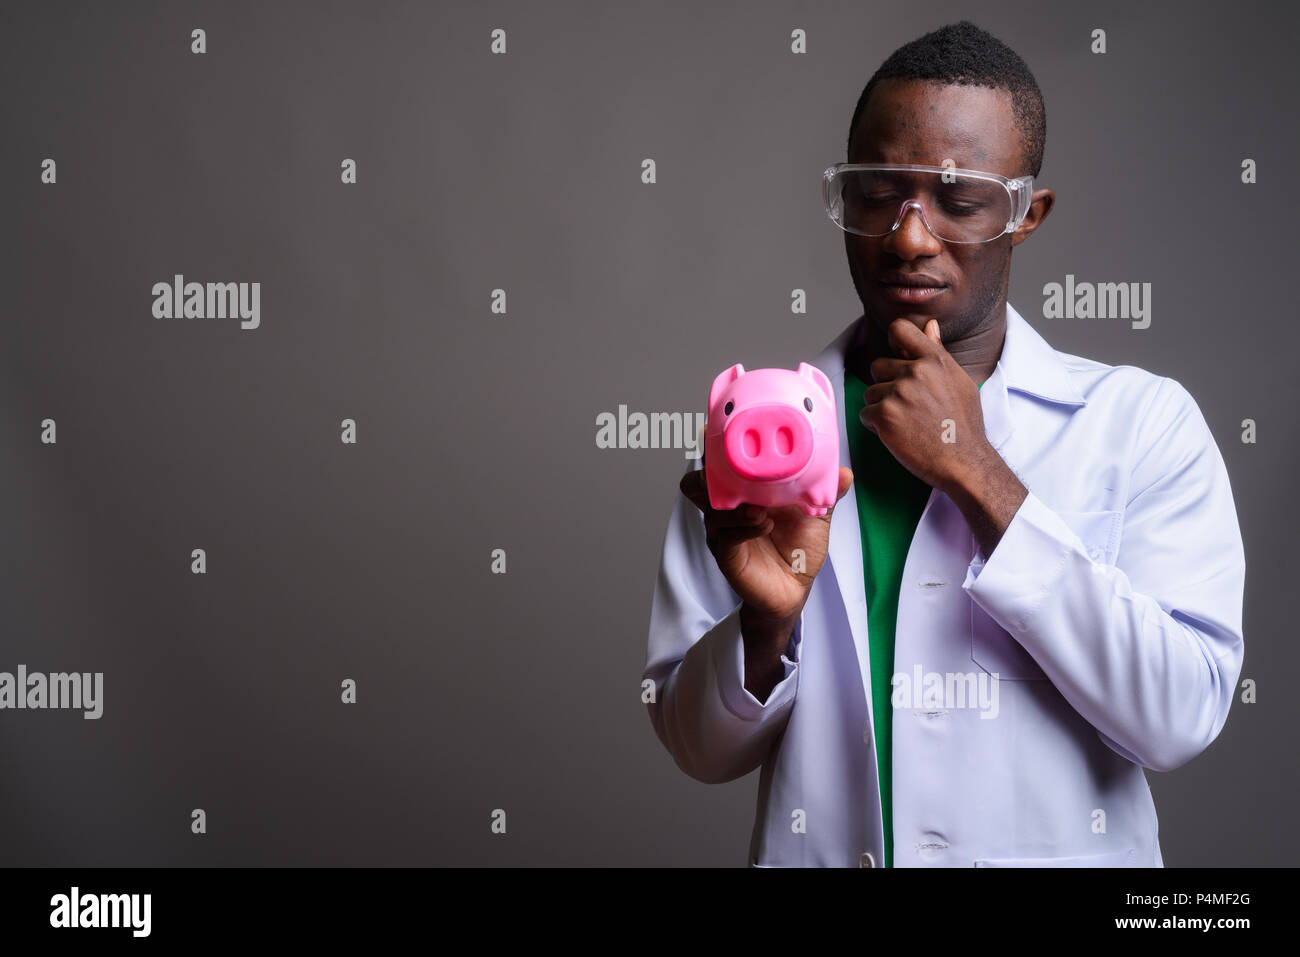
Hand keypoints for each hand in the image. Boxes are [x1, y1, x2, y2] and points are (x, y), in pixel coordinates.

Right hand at [679, 461, 853, 623]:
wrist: (795, 589)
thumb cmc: (798, 548)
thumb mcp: (815, 515)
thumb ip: (826, 492)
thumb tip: (844, 472)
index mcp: (743, 492)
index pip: (717, 464)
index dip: (712, 447)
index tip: (721, 430)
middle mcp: (727, 508)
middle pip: (697, 483)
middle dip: (708, 471)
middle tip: (730, 467)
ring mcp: (723, 531)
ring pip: (709, 507)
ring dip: (732, 503)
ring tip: (759, 508)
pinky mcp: (727, 554)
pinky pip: (725, 535)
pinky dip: (744, 526)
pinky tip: (764, 524)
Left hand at [860, 317, 995, 494]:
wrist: (963, 461)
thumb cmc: (963, 424)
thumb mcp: (958, 381)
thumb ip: (938, 352)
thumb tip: (930, 325)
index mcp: (934, 360)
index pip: (900, 329)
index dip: (894, 343)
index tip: (897, 357)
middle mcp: (915, 372)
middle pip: (878, 366)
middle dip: (885, 384)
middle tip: (907, 406)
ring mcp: (898, 393)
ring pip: (870, 392)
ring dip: (880, 407)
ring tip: (905, 422)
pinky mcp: (884, 415)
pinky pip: (865, 413)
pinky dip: (875, 426)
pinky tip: (897, 433)